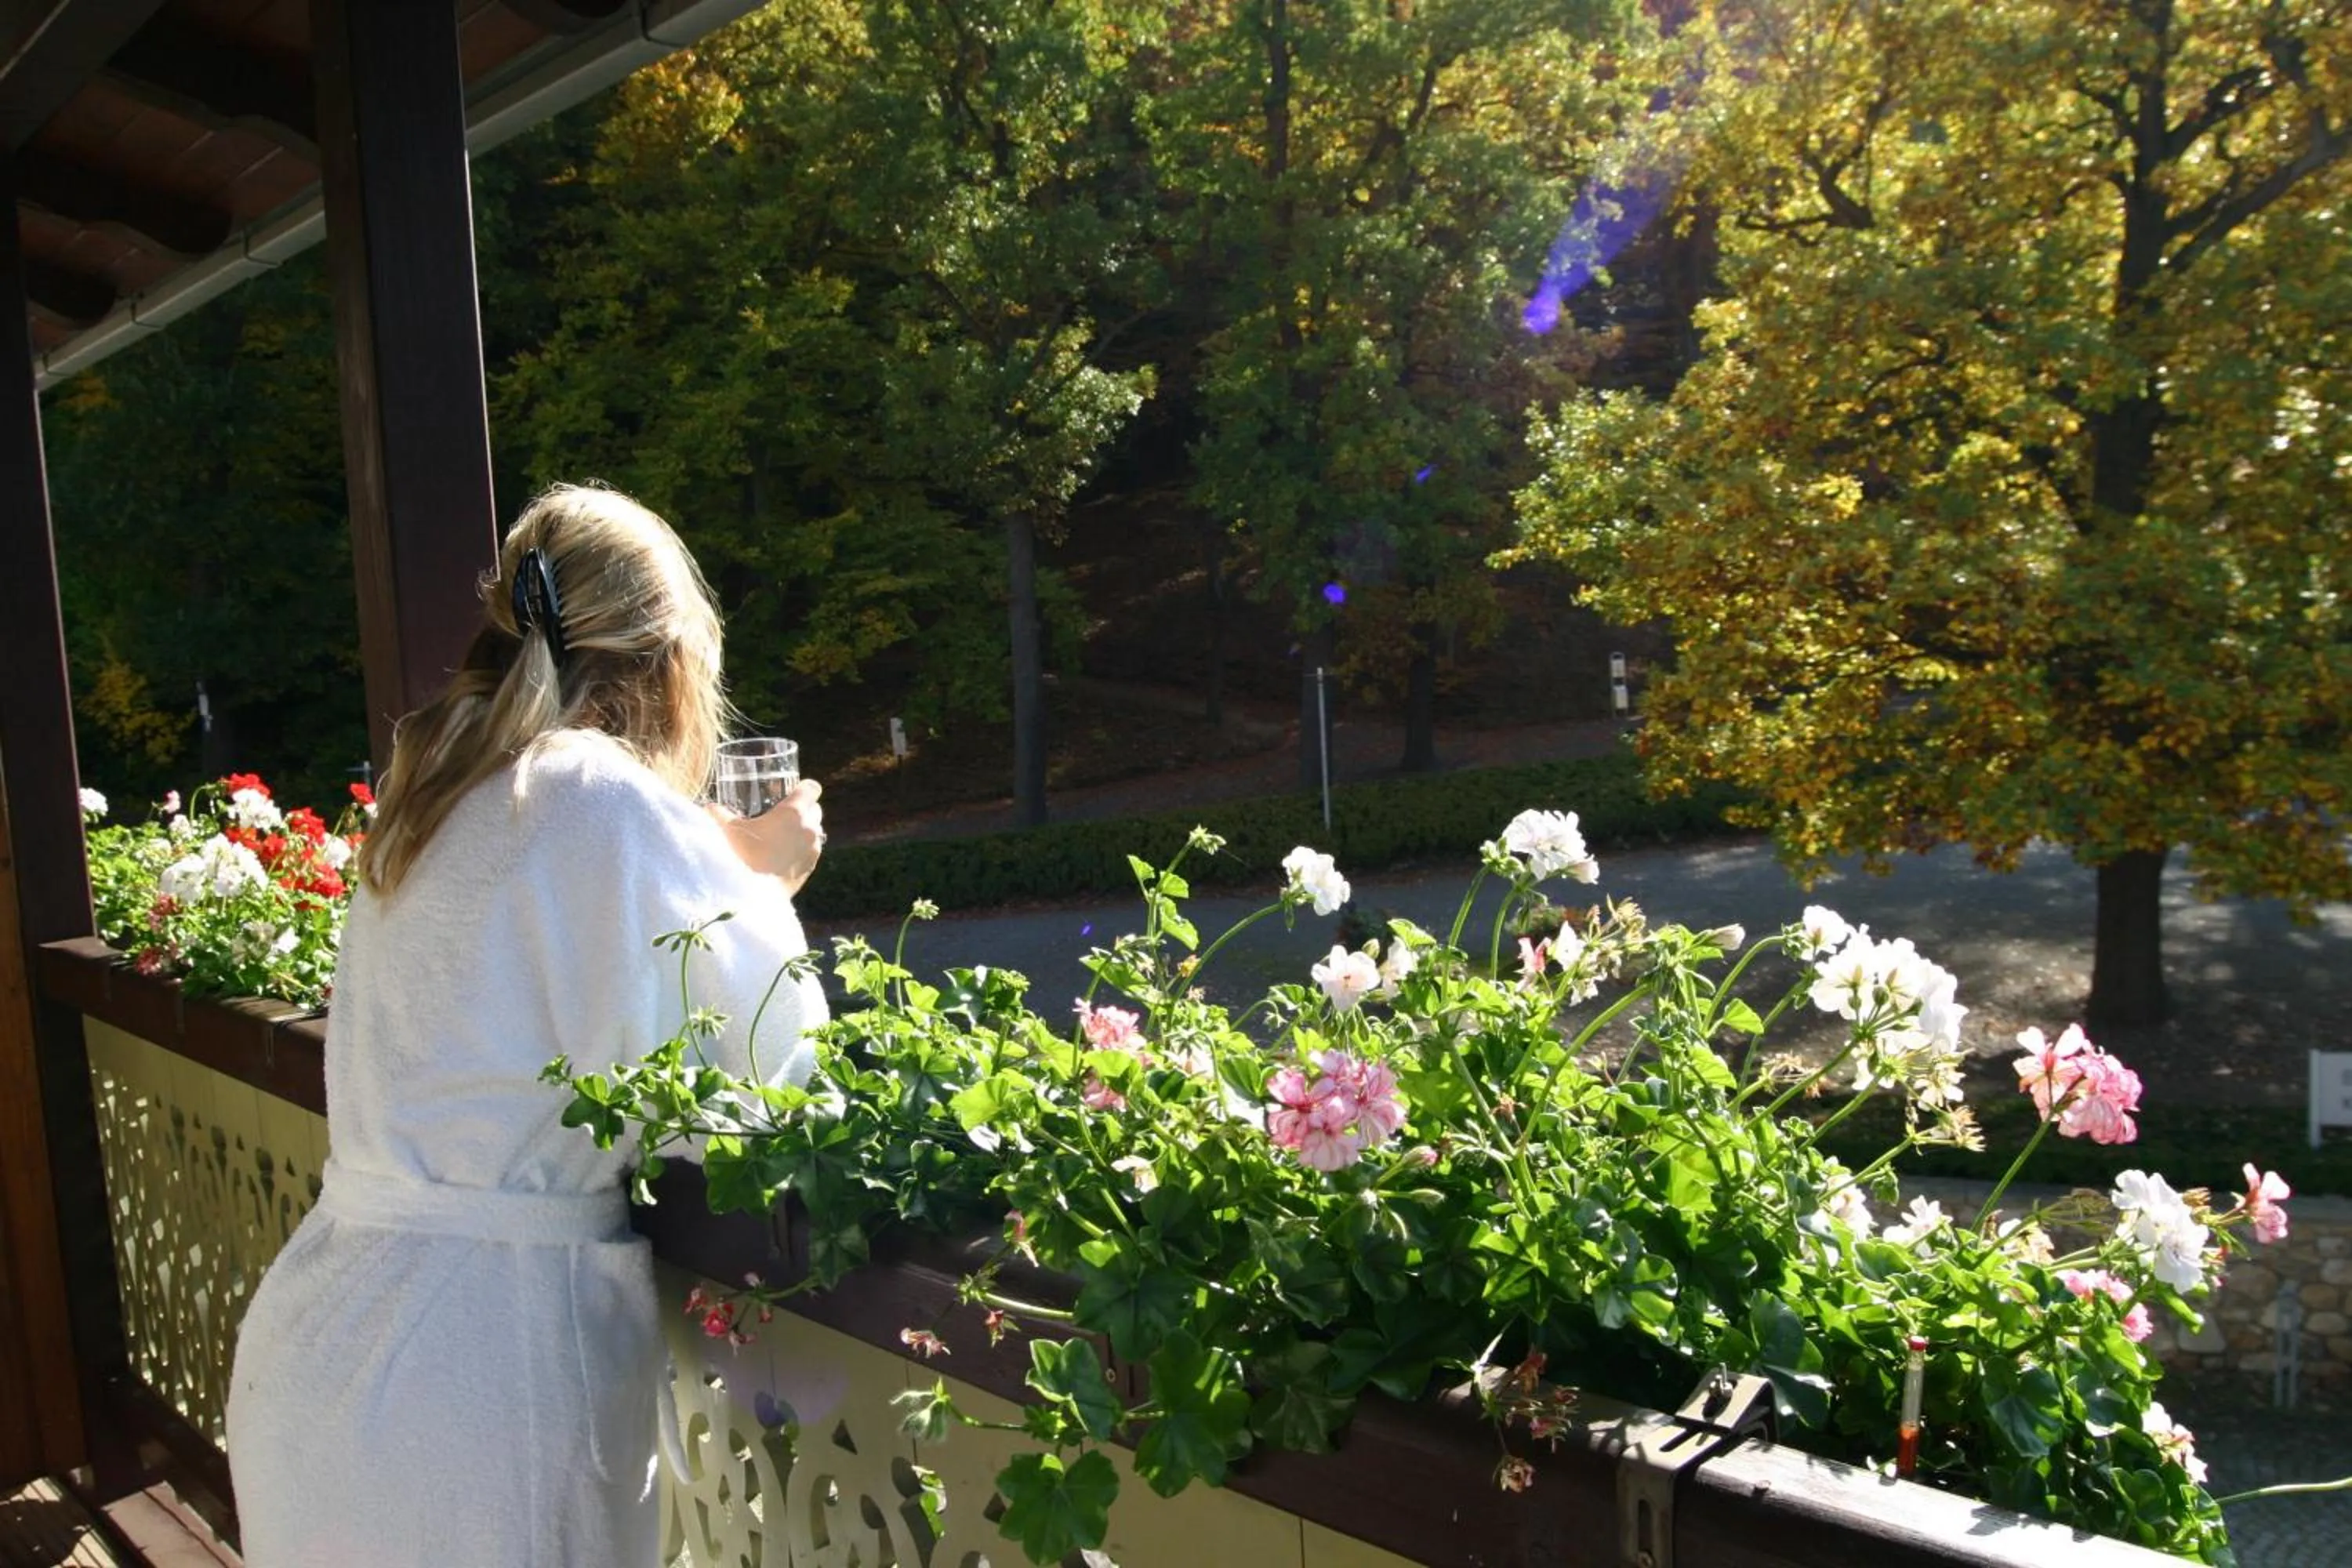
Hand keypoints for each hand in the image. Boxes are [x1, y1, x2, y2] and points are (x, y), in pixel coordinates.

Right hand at [709, 779, 824, 894]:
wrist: (749, 894)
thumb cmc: (739, 855)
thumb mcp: (726, 829)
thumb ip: (718, 813)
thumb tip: (710, 808)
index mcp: (794, 812)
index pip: (811, 789)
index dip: (803, 788)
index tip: (793, 791)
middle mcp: (809, 829)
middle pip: (815, 810)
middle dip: (803, 810)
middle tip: (783, 815)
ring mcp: (813, 850)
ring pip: (814, 832)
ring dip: (802, 831)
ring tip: (781, 837)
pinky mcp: (810, 869)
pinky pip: (810, 852)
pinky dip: (800, 850)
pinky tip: (782, 855)